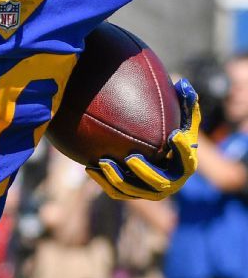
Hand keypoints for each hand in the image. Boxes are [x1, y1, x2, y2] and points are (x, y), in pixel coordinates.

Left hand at [86, 79, 199, 200]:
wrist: (149, 154)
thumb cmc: (166, 132)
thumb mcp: (179, 118)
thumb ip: (185, 103)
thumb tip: (183, 83)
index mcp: (184, 166)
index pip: (187, 161)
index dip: (182, 150)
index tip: (174, 134)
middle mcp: (169, 183)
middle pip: (160, 182)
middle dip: (146, 171)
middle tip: (132, 157)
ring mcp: (148, 191)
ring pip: (134, 191)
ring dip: (119, 178)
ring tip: (105, 162)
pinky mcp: (129, 194)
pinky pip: (115, 192)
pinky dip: (103, 181)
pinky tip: (89, 167)